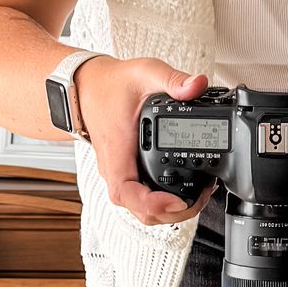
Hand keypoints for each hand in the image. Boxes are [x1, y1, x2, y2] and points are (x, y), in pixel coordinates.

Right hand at [75, 56, 212, 223]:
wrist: (87, 88)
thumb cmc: (110, 86)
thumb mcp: (143, 73)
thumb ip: (172, 80)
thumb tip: (197, 85)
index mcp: (117, 152)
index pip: (126, 193)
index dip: (151, 204)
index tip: (177, 200)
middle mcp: (115, 170)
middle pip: (139, 211)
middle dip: (173, 212)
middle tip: (200, 197)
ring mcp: (120, 174)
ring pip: (142, 209)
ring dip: (170, 210)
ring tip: (198, 196)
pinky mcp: (127, 173)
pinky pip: (143, 197)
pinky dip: (164, 200)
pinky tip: (185, 189)